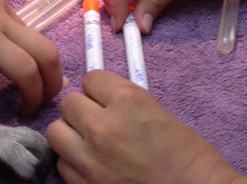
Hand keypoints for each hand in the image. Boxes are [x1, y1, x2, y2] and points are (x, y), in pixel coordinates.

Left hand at [47, 70, 246, 183]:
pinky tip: (93, 167)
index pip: (91, 78)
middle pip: (69, 103)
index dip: (100, 90)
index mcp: (127, 100)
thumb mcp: (157, 113)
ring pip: (56, 132)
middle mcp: (103, 125)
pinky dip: (74, 164)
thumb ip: (123, 103)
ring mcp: (91, 158)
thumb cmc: (190, 158)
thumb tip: (97, 99)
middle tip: (98, 122)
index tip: (108, 101)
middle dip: (82, 111)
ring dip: (71, 136)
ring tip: (90, 144)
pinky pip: (62, 165)